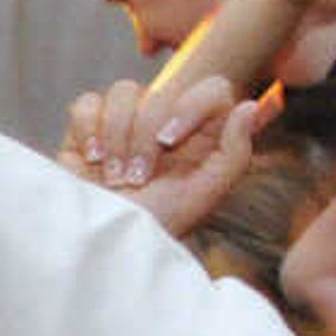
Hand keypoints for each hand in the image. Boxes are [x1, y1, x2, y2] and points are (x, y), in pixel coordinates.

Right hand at [58, 74, 268, 239]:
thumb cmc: (155, 226)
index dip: (191, 105)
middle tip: (138, 178)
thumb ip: (235, 153)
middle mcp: (166, 122)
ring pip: (123, 91)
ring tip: (114, 177)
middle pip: (160, 92)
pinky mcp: (88, 128)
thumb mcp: (203, 196)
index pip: (212, 89)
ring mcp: (127, 122)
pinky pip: (87, 103)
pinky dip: (87, 129)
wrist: (102, 245)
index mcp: (201, 135)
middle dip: (144, 137)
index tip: (169, 140)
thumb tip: (248, 106)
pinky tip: (92, 160)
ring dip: (115, 136)